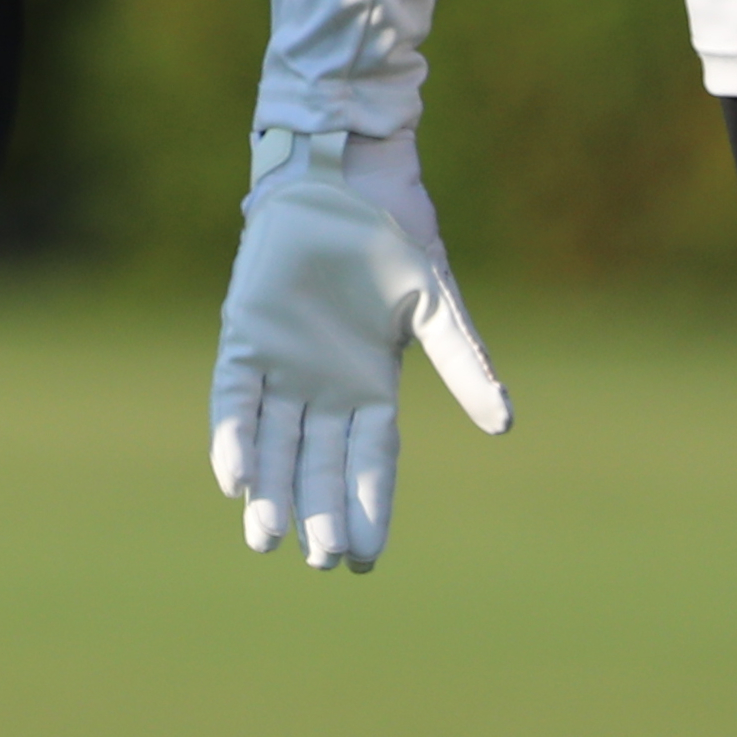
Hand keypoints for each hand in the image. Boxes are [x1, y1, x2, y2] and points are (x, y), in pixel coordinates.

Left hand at [210, 127, 509, 570]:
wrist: (347, 175)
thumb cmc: (394, 235)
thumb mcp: (436, 304)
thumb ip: (463, 361)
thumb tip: (503, 424)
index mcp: (370, 386)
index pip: (369, 464)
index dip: (368, 510)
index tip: (365, 561)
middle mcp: (322, 387)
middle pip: (317, 466)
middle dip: (318, 512)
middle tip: (320, 560)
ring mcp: (281, 365)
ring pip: (272, 444)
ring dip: (269, 489)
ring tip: (266, 539)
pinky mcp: (244, 337)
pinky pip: (233, 397)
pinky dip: (233, 436)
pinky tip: (234, 477)